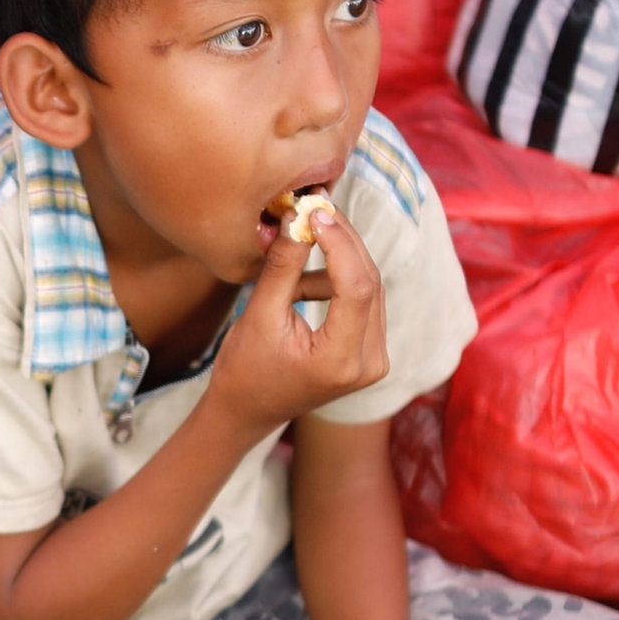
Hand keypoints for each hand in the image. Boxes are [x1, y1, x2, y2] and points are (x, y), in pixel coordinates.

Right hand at [205, 196, 388, 440]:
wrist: (246, 410)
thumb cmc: (244, 370)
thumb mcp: (259, 315)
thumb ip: (283, 266)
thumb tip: (298, 218)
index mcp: (341, 360)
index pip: (356, 287)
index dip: (339, 243)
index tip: (315, 212)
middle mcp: (369, 362)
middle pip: (369, 282)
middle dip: (342, 241)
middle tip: (314, 209)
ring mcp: (374, 359)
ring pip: (368, 286)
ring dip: (337, 258)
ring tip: (299, 246)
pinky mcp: (369, 352)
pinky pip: (362, 300)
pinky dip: (336, 281)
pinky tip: (303, 282)